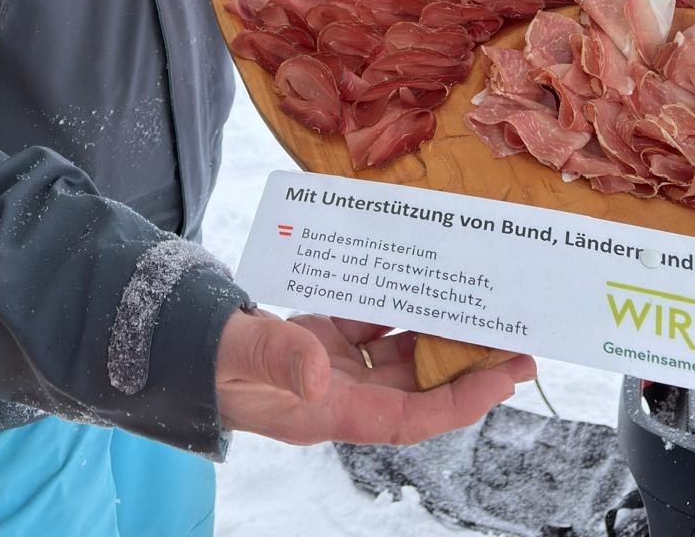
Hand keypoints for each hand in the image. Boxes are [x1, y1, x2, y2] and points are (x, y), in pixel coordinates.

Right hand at [215, 308, 536, 445]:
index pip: (411, 416)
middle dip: (467, 364)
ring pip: (400, 352)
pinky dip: (394, 303)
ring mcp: (332, 365)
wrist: (176, 344)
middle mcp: (341, 393)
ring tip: (480, 305)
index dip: (461, 399)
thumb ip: (278, 357)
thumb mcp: (238, 357)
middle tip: (518, 339)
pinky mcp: (321, 337)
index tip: (507, 377)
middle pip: (419, 384)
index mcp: (328, 410)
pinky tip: (416, 278)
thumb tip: (321, 369)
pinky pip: (371, 323)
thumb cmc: (205, 359)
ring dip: (437, 331)